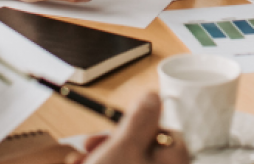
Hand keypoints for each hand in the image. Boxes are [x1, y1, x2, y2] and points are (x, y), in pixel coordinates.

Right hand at [70, 93, 188, 163]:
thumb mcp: (124, 147)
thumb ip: (140, 118)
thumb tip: (154, 95)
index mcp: (173, 160)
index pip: (165, 131)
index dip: (138, 125)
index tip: (118, 125)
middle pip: (141, 146)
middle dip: (110, 141)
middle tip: (91, 143)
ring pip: (125, 159)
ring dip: (99, 154)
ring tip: (80, 159)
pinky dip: (100, 163)